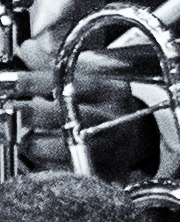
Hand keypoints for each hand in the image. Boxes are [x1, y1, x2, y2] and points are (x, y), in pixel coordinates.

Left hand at [4, 67, 152, 180]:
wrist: (125, 142)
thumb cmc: (100, 107)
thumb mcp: (85, 80)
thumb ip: (54, 65)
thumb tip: (29, 47)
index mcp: (114, 92)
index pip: (77, 83)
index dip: (41, 82)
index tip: (14, 82)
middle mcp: (115, 120)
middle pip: (73, 118)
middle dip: (34, 114)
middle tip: (11, 109)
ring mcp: (109, 150)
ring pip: (61, 148)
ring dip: (32, 141)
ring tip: (21, 133)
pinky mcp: (99, 174)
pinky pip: (60, 169)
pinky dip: (41, 161)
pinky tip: (36, 149)